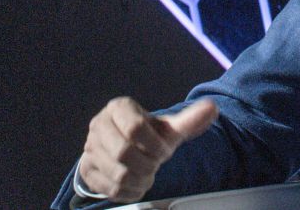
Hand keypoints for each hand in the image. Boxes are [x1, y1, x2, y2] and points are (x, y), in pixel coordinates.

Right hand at [78, 97, 218, 201]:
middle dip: (148, 164)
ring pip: (117, 173)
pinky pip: (109, 189)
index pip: (135, 128)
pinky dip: (130, 192)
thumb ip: (189, 120)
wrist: (124, 145)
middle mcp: (99, 124)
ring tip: (148, 175)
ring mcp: (89, 148)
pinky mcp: (87, 170)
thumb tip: (212, 108)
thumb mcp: (168, 127)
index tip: (165, 151)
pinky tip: (137, 184)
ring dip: (140, 180)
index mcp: (119, 108)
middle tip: (156, 165)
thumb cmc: (149, 134)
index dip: (155, 145)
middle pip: (123, 152)